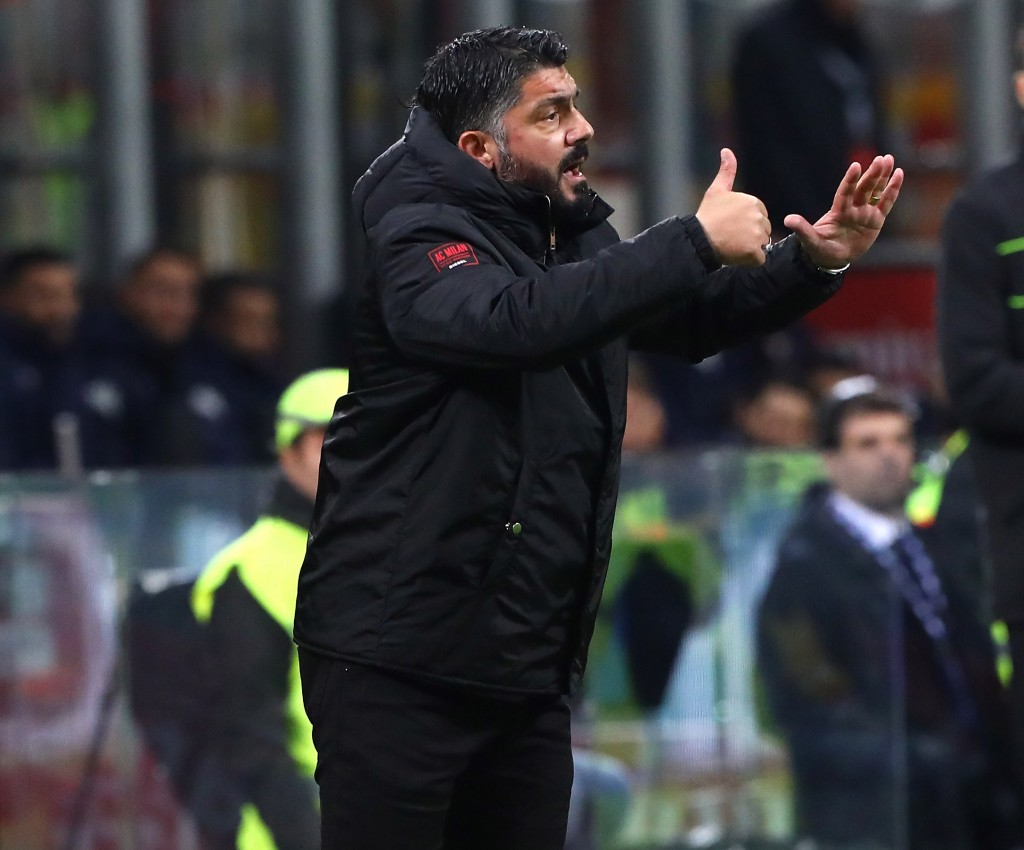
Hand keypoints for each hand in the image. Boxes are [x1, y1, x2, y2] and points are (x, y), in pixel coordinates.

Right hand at [695, 148, 772, 265]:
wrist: (699, 239)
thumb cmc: (707, 216)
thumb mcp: (716, 191)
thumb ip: (726, 171)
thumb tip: (726, 150)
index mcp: (753, 202)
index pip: (759, 217)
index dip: (745, 224)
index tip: (730, 226)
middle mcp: (759, 216)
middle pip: (762, 231)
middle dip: (749, 236)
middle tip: (730, 237)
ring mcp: (757, 234)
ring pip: (761, 245)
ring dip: (749, 248)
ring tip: (732, 245)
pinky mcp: (754, 251)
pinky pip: (759, 259)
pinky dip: (749, 260)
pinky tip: (736, 255)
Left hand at [784, 154, 904, 268]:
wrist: (832, 259)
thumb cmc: (820, 249)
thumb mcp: (811, 241)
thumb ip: (802, 229)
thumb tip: (787, 219)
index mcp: (838, 211)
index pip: (845, 193)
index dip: (850, 180)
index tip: (856, 166)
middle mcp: (852, 208)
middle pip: (863, 188)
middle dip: (872, 174)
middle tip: (881, 159)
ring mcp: (865, 212)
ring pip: (875, 191)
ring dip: (882, 176)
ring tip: (889, 159)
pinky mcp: (876, 219)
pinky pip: (886, 202)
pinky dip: (892, 189)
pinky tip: (898, 174)